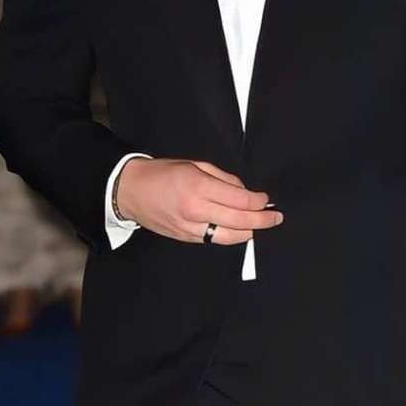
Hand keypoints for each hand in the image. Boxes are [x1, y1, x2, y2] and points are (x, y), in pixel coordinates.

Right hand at [116, 158, 282, 245]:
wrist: (129, 190)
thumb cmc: (163, 173)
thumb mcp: (196, 165)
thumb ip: (223, 179)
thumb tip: (245, 192)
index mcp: (198, 188)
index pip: (240, 200)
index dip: (258, 201)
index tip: (266, 199)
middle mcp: (195, 211)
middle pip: (239, 221)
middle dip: (262, 220)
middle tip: (275, 217)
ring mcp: (189, 228)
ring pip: (229, 237)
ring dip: (249, 232)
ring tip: (261, 226)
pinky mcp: (184, 238)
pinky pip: (214, 240)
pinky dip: (230, 236)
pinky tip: (240, 231)